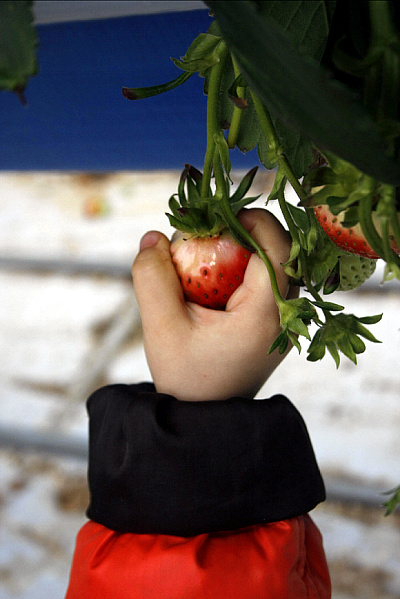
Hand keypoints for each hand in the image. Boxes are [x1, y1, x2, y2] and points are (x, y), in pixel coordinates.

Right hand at [132, 208, 297, 400]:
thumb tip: (154, 236)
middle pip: (282, 253)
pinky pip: (269, 283)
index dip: (255, 220)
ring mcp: (284, 323)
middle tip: (211, 231)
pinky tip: (217, 275)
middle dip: (247, 232)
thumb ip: (152, 278)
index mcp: (266, 316)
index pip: (278, 250)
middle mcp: (286, 318)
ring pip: (277, 266)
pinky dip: (245, 269)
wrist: (204, 417)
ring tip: (212, 250)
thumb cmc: (185, 378)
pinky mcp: (275, 326)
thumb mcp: (160, 328)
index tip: (220, 215)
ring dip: (247, 250)